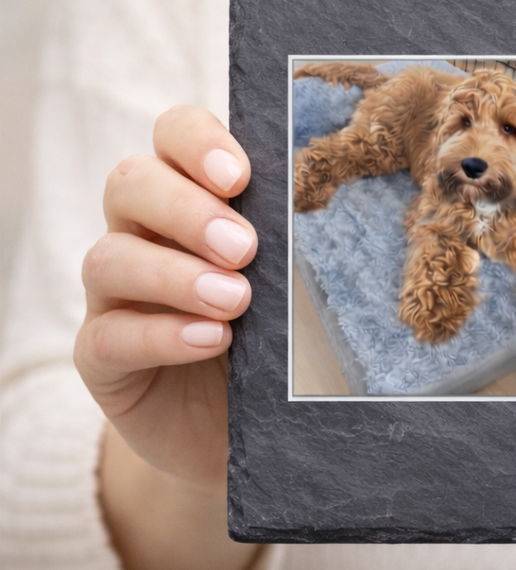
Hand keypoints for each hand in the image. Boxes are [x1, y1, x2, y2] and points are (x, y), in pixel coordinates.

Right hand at [74, 105, 259, 569]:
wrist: (236, 434)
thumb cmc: (274, 345)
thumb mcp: (295, 292)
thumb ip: (300, 249)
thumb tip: (360, 210)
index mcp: (190, 196)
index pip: (173, 135)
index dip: (198, 142)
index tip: (240, 175)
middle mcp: (142, 233)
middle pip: (131, 184)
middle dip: (187, 209)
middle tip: (246, 248)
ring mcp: (114, 294)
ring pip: (111, 257)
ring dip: (175, 274)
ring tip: (236, 302)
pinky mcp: (102, 356)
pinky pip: (107, 334)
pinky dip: (159, 334)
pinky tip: (208, 340)